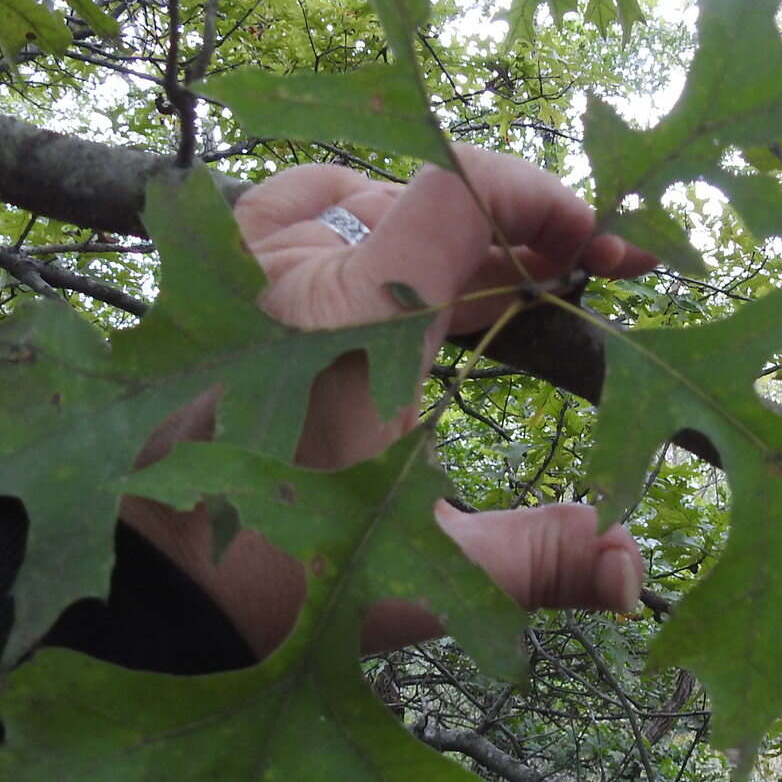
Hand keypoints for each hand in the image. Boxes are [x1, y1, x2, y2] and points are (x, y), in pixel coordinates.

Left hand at [121, 147, 655, 657]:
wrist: (147, 592)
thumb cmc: (280, 580)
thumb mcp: (428, 576)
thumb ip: (538, 559)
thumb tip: (635, 573)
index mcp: (351, 321)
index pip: (456, 189)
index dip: (538, 195)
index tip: (599, 242)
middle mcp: (291, 272)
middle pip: (430, 200)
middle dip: (518, 233)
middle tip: (586, 272)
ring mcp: (242, 268)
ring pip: (374, 205)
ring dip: (449, 234)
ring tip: (512, 279)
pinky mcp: (214, 281)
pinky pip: (303, 208)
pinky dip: (368, 220)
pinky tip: (406, 254)